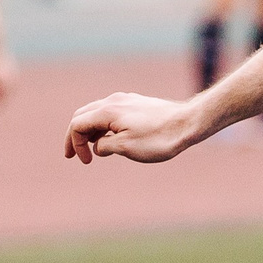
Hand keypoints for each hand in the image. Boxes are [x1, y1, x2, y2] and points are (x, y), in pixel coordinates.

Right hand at [65, 91, 205, 162]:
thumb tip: (97, 147)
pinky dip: (104, 126)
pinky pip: (112, 113)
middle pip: (83, 115)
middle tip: (74, 155)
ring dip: (90, 131)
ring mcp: (126, 101)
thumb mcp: (126, 148)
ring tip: (92, 149)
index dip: (74, 144)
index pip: (77, 124)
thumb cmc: (159, 138)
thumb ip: (104, 146)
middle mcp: (114, 101)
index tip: (85, 161)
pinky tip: (111, 138)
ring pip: (98, 113)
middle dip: (76, 136)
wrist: (188, 123)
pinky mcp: (137, 104)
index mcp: (107, 111)